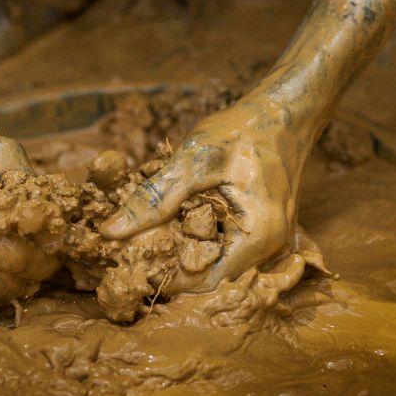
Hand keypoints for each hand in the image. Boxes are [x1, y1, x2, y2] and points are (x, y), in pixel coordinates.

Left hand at [100, 96, 312, 293]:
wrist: (283, 113)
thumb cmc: (243, 130)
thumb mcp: (194, 159)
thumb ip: (155, 198)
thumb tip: (112, 231)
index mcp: (258, 236)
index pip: (204, 282)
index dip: (164, 276)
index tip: (131, 262)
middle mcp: (269, 249)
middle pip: (211, 276)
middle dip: (171, 265)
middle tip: (134, 248)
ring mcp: (268, 242)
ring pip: (216, 263)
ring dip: (184, 252)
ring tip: (151, 234)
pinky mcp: (260, 231)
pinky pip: (225, 247)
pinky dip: (199, 238)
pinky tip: (176, 220)